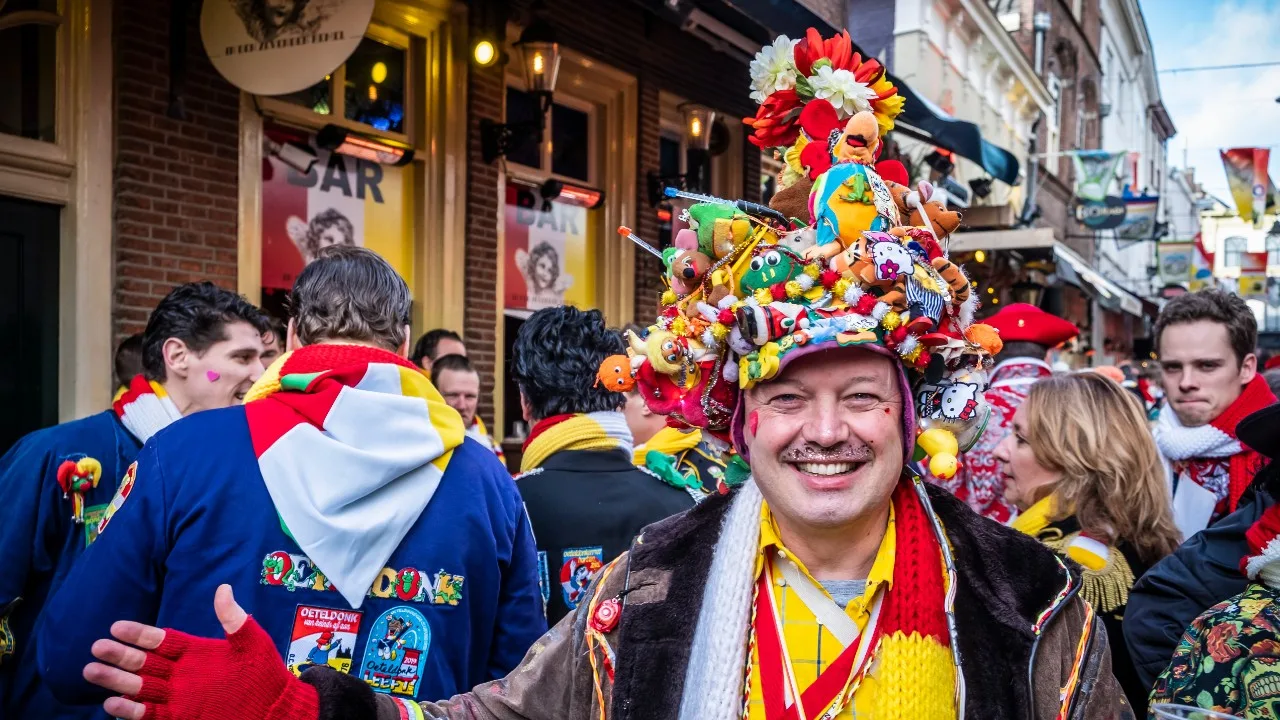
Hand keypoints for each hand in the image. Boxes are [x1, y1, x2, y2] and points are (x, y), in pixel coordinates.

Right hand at [83, 584, 318, 719]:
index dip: (140, 634)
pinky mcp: (180, 716)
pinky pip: (150, 714)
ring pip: (140, 688)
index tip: (116, 626)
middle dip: (120, 656)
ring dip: (117, 681)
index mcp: (194, 653)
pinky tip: (112, 704)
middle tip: (96, 648)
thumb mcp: (251, 643)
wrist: (274, 708)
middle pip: (144, 663)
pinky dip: (131, 710)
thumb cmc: (265, 674)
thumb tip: (222, 588)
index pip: (161, 641)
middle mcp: (180, 674)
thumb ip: (233, 619)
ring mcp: (178, 697)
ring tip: (92, 671)